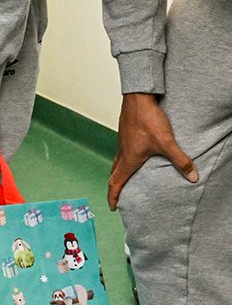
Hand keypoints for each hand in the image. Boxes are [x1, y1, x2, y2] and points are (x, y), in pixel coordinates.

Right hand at [108, 93, 197, 209]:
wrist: (138, 98)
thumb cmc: (147, 120)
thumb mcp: (167, 142)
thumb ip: (180, 160)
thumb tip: (193, 176)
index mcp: (129, 158)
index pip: (116, 181)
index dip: (113, 195)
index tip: (112, 206)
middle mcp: (123, 151)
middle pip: (114, 173)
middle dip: (115, 186)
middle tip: (116, 196)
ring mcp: (123, 141)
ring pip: (117, 160)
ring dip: (118, 172)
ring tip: (125, 178)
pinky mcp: (126, 132)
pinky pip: (122, 150)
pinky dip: (124, 159)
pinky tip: (134, 156)